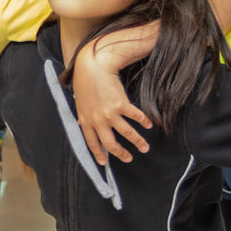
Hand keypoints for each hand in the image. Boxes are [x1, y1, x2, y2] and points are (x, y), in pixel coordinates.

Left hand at [72, 49, 151, 164]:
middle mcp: (97, 121)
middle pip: (110, 143)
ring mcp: (110, 114)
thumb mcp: (81, 102)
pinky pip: (135, 116)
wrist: (93, 66)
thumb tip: (85, 124)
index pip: (92, 143)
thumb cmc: (85, 82)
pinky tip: (149, 124)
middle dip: (121, 154)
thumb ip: (85, 115)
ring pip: (126, 133)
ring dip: (137, 142)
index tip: (104, 163)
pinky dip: (143, 121)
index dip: (98, 154)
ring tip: (145, 148)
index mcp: (85, 121)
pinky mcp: (121, 104)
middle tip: (129, 159)